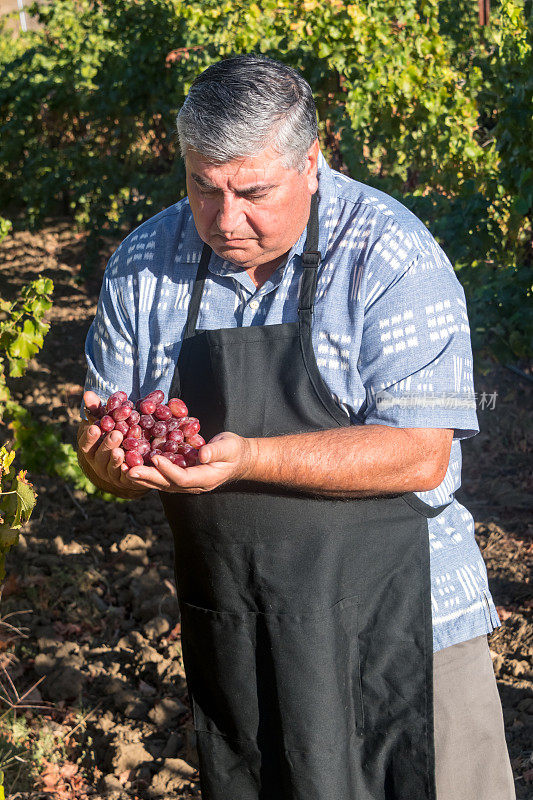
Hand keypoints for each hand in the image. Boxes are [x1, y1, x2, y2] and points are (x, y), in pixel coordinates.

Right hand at [77, 391, 147, 496]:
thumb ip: (99, 410)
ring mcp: (111, 474)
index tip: (95, 427)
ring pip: (112, 468)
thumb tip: (88, 393)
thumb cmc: (116, 433)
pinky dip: (129, 473)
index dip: (89, 437)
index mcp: (91, 449)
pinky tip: (133, 466)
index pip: (85, 445)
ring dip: (116, 459)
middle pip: (99, 456)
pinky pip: (127, 478)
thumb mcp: (108, 422)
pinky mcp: (126, 481)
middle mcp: (98, 463)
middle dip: (106, 445)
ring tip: (121, 450)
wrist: (132, 458)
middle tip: (116, 434)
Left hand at [124, 431, 254, 493]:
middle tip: (127, 470)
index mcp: (205, 478)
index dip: (168, 469)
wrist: (238, 460)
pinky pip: (160, 477)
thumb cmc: (234, 451)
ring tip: (122, 469)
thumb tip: (203, 454)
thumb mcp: (230, 447)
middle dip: (146, 477)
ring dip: (141, 478)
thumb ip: (216, 450)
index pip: (183, 477)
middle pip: (166, 484)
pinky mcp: (180, 477)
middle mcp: (192, 485)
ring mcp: (185, 484)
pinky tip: (131, 464)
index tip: (155, 458)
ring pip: (160, 483)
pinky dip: (146, 472)